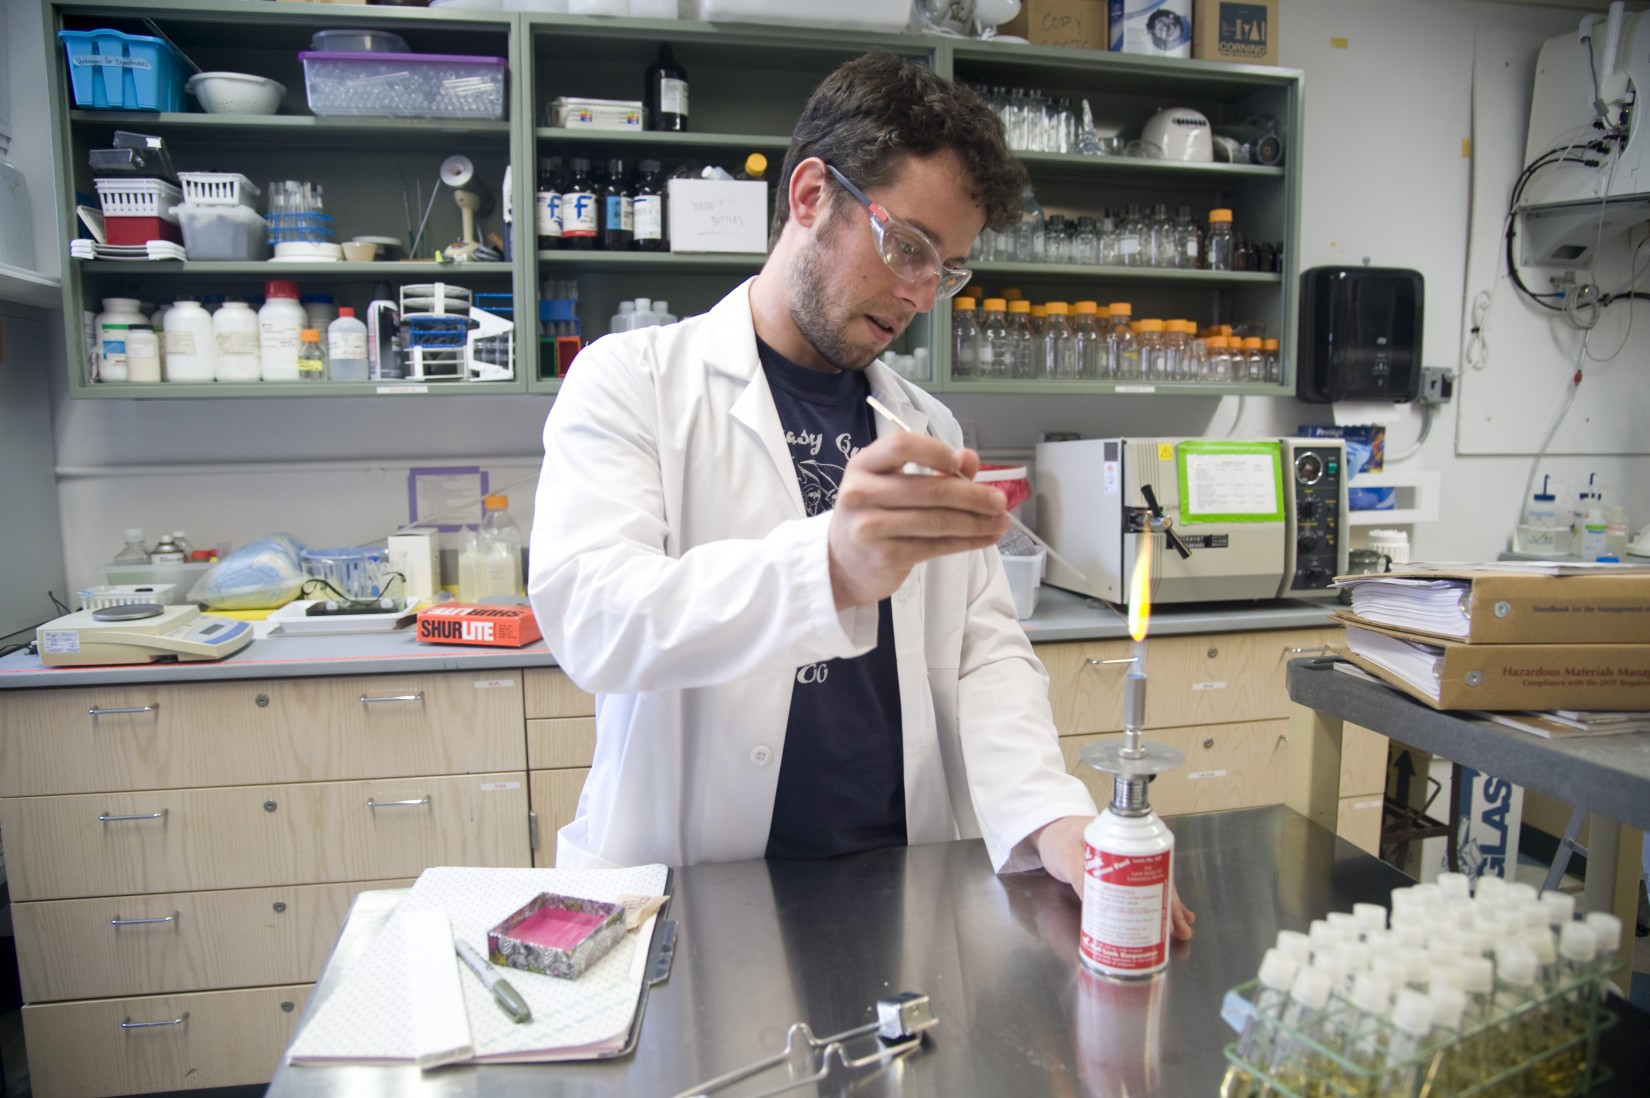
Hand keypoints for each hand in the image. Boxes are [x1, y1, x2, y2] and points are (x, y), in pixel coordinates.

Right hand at [827, 432, 1008, 609]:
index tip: (960, 463)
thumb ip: (933, 468)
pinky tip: (985, 538)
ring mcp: (871, 527)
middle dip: (973, 495)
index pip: (901, 446)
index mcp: (864, 465)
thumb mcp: (892, 485)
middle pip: (929, 488)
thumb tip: (970, 459)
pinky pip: (936, 545)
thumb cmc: (873, 516)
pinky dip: (967, 542)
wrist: (840, 563)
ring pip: (937, 520)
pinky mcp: (885, 556)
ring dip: (976, 522)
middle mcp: (862, 493)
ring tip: (1000, 521)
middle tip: (999, 500)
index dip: (936, 451)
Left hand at [1033, 815, 1196, 940]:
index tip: (1170, 910)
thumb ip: (1081, 876)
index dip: (1165, 889)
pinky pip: (1135, 891)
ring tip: (1177, 930)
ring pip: (1149, 887)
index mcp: (1122, 838)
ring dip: (1164, 908)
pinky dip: (1148, 905)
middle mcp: (1128, 851)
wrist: (1043, 831)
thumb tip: (1102, 906)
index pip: (1153, 866)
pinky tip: (1158, 919)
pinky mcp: (1113, 875)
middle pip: (1156, 879)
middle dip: (1170, 905)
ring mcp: (1122, 864)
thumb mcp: (1067, 855)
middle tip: (1180, 930)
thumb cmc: (1056, 837)